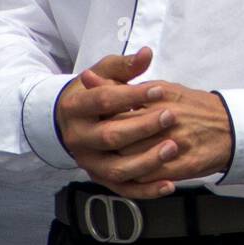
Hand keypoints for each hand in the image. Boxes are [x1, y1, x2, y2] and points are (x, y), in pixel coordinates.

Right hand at [53, 48, 182, 189]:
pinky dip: (147, 190)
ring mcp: (88, 163)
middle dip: (143, 127)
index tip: (160, 90)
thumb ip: (124, 66)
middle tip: (171, 116)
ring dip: (147, 161)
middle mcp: (78, 139)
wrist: (70, 123)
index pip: (104, 101)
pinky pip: (124, 190)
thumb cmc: (92, 94)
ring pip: (117, 169)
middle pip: (110, 136)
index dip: (132, 96)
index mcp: (74, 108)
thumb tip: (147, 54)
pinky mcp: (100, 179)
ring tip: (173, 147)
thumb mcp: (103, 75)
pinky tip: (170, 184)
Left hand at [86, 79, 233, 199]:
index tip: (84, 115)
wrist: (230, 126)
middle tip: (93, 141)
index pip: (117, 103)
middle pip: (121, 132)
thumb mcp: (159, 87)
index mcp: (158, 95)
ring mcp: (175, 143)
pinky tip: (127, 174)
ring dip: (117, 159)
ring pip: (133, 157)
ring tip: (107, 158)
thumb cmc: (191, 105)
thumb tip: (86, 78)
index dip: (97, 112)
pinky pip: (151, 176)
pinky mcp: (183, 165)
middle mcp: (166, 118)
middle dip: (104, 138)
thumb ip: (121, 82)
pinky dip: (136, 178)